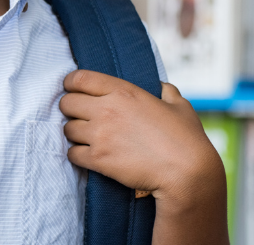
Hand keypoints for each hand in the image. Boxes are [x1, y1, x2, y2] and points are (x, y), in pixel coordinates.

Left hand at [59, 70, 224, 202]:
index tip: (72, 89)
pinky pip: (72, 153)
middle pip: (66, 103)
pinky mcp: (97, 159)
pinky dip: (77, 154)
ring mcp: (100, 134)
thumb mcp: (180, 106)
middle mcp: (106, 109)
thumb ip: (166, 92)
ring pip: (67, 129)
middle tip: (80, 116)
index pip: (79, 78)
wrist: (187, 174)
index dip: (71, 83)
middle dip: (71, 109)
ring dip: (75, 133)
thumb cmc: (187, 139)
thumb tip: (161, 86)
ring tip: (87, 137)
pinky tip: (88, 155)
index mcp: (123, 92)